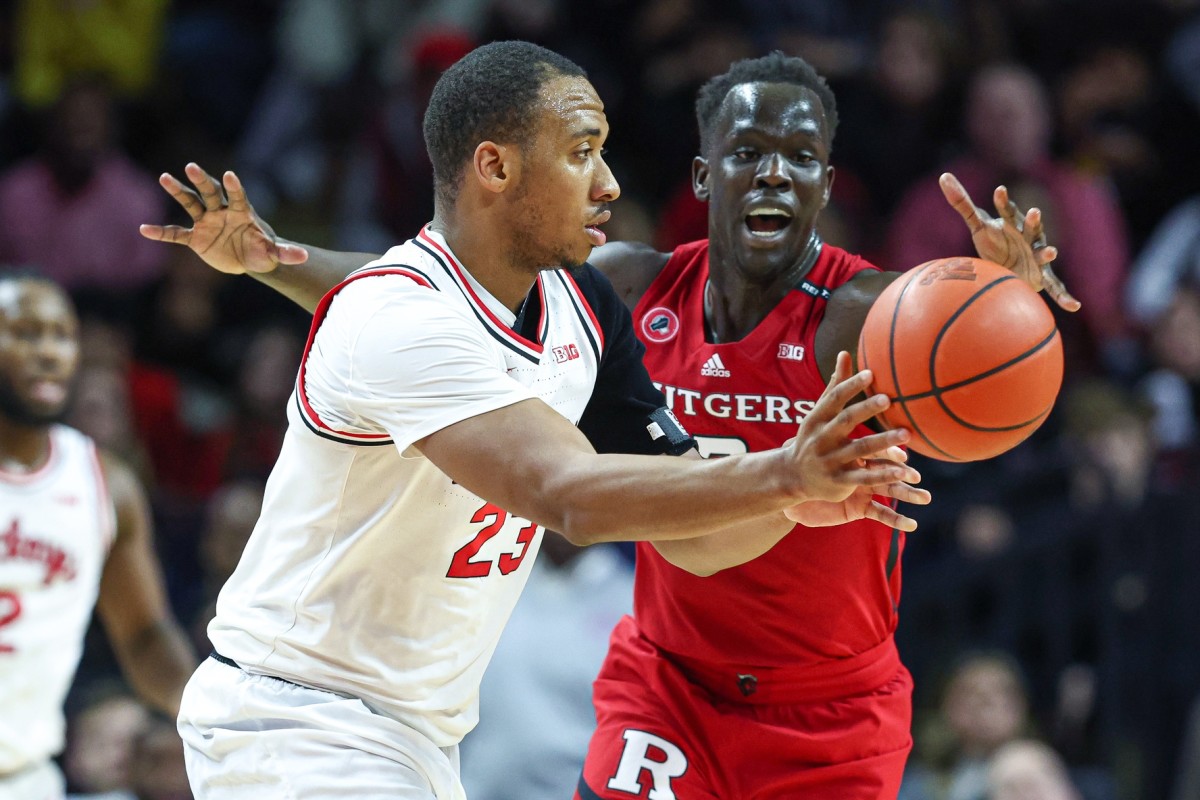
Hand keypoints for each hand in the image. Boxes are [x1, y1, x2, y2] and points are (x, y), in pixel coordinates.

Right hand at [138, 163, 308, 274]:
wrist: (248, 257)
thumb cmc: (263, 250)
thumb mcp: (274, 253)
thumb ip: (286, 253)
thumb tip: (305, 256)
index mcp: (241, 212)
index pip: (237, 195)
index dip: (235, 187)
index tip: (231, 175)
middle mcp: (221, 211)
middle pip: (210, 191)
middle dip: (202, 179)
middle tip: (190, 167)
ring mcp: (206, 222)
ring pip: (190, 203)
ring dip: (178, 191)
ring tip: (164, 178)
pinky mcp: (196, 238)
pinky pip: (176, 234)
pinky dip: (162, 233)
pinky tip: (145, 230)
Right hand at [782, 352, 928, 530]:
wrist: (792, 475)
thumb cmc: (812, 437)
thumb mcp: (818, 412)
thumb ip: (835, 385)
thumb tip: (845, 353)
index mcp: (817, 419)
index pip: (834, 399)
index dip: (851, 386)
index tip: (870, 373)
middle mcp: (822, 439)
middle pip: (845, 421)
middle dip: (866, 410)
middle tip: (888, 398)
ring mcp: (830, 461)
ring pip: (859, 449)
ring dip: (883, 441)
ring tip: (906, 433)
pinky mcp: (839, 481)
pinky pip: (864, 477)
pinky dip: (883, 473)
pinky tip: (903, 470)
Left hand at [784, 446, 930, 530]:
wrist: (795, 489)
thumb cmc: (801, 464)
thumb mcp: (804, 448)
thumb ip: (810, 434)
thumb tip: (804, 418)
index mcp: (853, 453)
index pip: (873, 451)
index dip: (886, 454)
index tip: (900, 455)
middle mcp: (862, 469)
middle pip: (886, 470)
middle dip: (902, 474)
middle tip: (916, 477)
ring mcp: (864, 489)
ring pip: (889, 491)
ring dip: (907, 495)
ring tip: (924, 498)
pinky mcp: (861, 508)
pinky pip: (881, 514)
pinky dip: (896, 519)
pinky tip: (911, 525)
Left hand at [938, 172, 1080, 311]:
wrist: (1007, 267)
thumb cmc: (994, 242)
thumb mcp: (977, 224)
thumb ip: (962, 202)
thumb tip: (944, 176)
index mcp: (1013, 224)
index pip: (1007, 210)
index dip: (1003, 201)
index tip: (998, 190)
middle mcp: (1028, 237)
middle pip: (1030, 227)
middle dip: (1031, 220)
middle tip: (1032, 211)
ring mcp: (1037, 256)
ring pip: (1043, 253)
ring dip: (1047, 252)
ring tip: (1051, 251)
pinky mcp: (1041, 276)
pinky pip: (1055, 287)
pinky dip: (1064, 296)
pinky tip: (1074, 306)